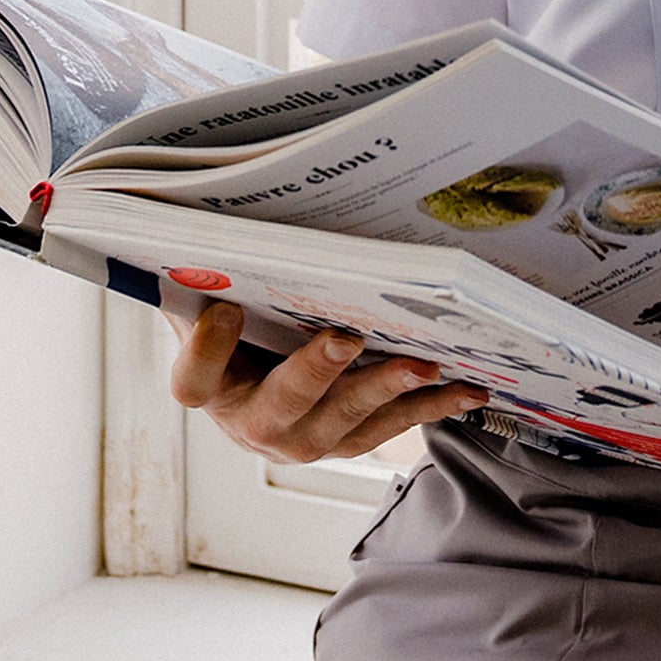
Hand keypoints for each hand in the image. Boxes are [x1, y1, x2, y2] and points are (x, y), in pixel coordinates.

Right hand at [166, 303, 488, 461]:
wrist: (257, 386)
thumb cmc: (239, 331)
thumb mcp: (211, 303)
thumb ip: (206, 277)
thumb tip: (207, 220)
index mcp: (211, 388)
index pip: (195, 379)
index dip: (206, 350)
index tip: (227, 309)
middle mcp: (253, 423)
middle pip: (281, 405)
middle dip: (317, 372)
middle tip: (347, 338)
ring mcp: (302, 438)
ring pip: (344, 423)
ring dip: (388, 393)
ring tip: (424, 366)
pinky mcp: (346, 440)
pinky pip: (388, 426)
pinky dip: (429, 406)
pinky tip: (465, 387)